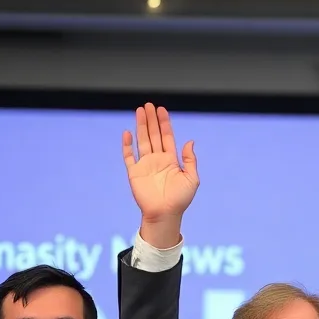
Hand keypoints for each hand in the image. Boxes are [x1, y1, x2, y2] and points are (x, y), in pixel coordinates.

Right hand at [122, 103, 198, 245]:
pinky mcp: (134, 173)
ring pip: (142, 141)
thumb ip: (190, 160)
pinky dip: (127, 145)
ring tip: (140, 111)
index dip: (164, 123)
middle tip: (149, 105)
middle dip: (151, 120)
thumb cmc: (180, 199)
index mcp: (171, 160)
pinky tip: (128, 133)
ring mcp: (145, 165)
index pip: (167, 137)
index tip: (162, 110)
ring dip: (141, 126)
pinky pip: (129, 156)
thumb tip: (190, 141)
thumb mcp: (192, 179)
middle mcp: (157, 160)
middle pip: (153, 135)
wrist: (165, 214)